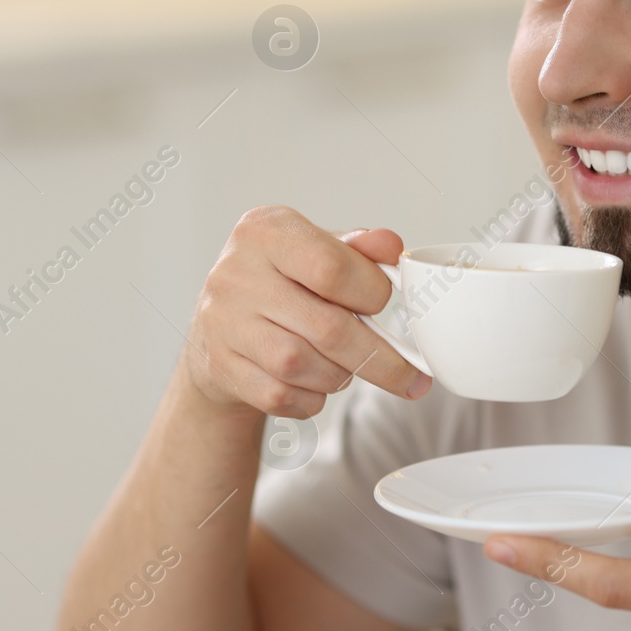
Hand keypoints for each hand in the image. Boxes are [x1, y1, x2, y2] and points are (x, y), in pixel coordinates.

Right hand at [183, 206, 430, 418]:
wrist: (220, 325)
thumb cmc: (281, 282)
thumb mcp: (317, 250)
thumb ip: (358, 250)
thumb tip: (391, 246)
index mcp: (266, 232)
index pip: (333, 268)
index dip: (372, 293)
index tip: (384, 304)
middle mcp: (237, 274)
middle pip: (327, 327)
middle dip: (379, 357)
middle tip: (410, 375)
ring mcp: (224, 322)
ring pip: (302, 366)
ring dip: (339, 376)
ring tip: (345, 366)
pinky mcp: (220, 366)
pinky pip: (280, 395)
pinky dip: (310, 398)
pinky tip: (315, 384)